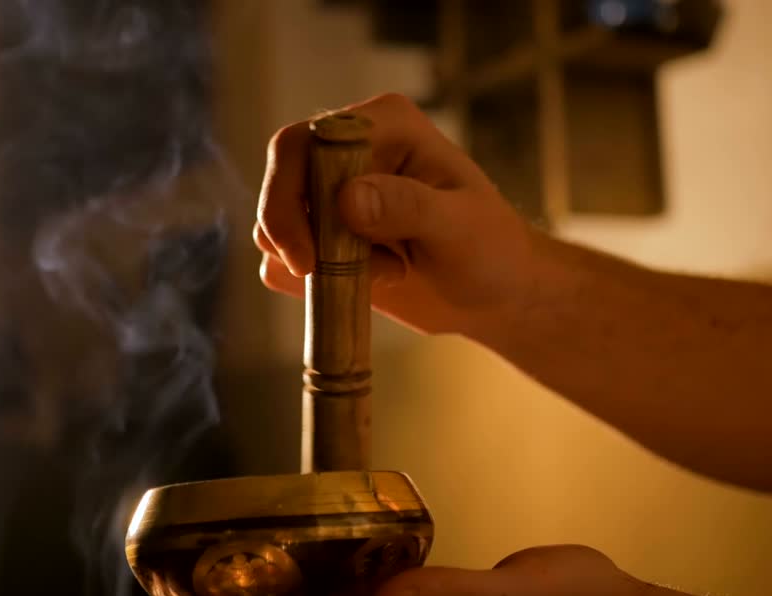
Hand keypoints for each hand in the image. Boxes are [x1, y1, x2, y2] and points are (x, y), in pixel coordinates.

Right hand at [255, 93, 543, 336]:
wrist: (496, 293)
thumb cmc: (491, 249)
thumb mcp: (460, 227)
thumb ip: (409, 206)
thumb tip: (347, 199)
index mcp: (381, 125)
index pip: (302, 145)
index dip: (289, 198)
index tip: (308, 258)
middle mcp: (348, 153)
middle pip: (279, 185)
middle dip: (295, 238)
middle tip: (326, 275)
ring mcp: (332, 198)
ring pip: (274, 229)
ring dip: (317, 265)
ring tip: (385, 271)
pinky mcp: (324, 239)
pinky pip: (281, 263)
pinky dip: (312, 286)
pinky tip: (369, 283)